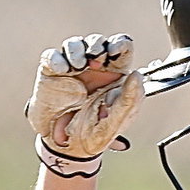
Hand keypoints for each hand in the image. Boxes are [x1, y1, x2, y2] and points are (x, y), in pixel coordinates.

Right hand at [26, 33, 143, 161]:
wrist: (66, 147)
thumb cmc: (94, 134)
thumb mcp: (116, 122)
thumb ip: (130, 99)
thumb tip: (137, 75)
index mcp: (115, 77)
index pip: (122, 49)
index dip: (120, 44)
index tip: (115, 51)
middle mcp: (94, 70)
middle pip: (98, 42)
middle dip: (97, 45)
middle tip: (95, 60)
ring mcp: (72, 70)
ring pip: (75, 45)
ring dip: (77, 50)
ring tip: (78, 67)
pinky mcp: (52, 73)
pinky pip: (53, 56)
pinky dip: (58, 59)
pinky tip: (63, 71)